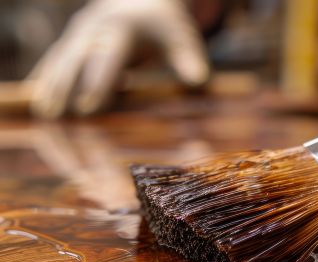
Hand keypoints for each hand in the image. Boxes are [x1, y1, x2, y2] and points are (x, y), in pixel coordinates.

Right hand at [28, 0, 208, 117]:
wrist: (144, 0)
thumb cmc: (166, 25)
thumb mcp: (182, 38)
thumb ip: (189, 59)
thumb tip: (199, 81)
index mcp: (121, 28)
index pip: (107, 57)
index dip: (98, 81)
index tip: (90, 106)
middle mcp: (94, 29)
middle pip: (77, 60)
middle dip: (67, 87)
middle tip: (61, 116)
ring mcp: (78, 35)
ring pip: (60, 61)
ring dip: (51, 86)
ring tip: (45, 115)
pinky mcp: (71, 42)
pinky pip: (55, 62)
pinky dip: (46, 81)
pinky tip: (39, 104)